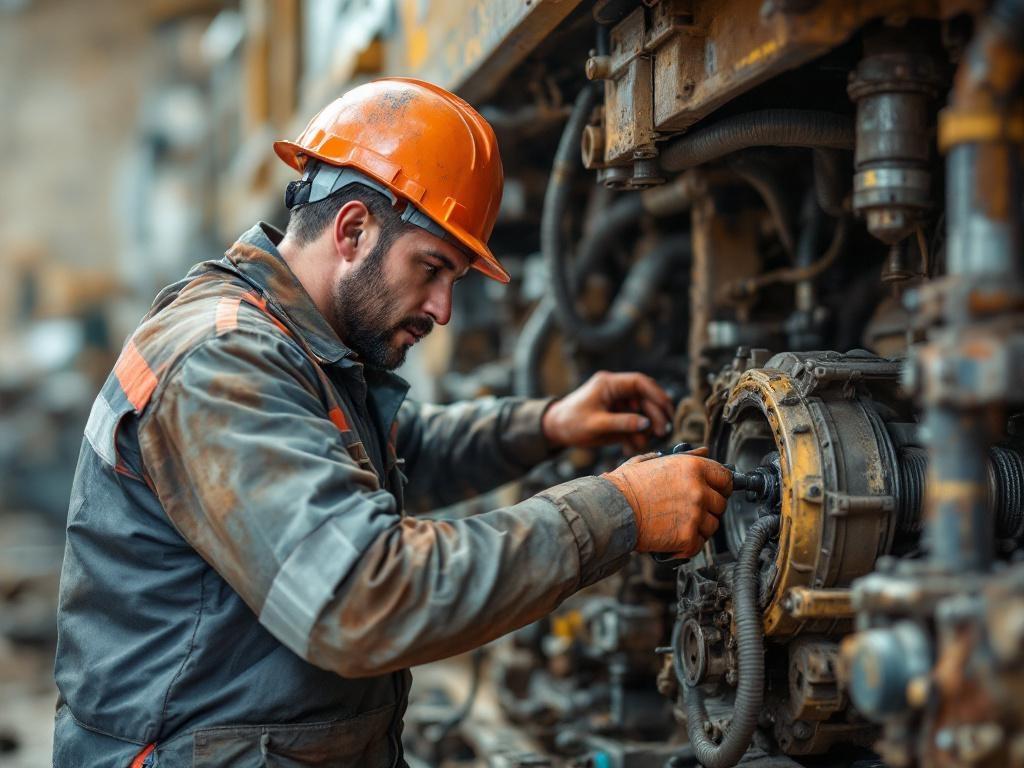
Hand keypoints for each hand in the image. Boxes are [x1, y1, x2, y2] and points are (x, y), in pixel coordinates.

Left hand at [541, 371, 673, 451]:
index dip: (657, 394)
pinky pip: (634, 425)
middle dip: (655, 415)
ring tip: (640, 444)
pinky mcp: (617, 417)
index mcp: (609, 384)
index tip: (668, 409)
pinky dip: (636, 436)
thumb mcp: (596, 424)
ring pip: (642, 413)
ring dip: (646, 429)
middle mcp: (616, 391)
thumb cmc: (571, 423)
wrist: (555, 430)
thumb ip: (622, 423)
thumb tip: (647, 423)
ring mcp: (618, 404)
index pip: (639, 382)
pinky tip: (631, 448)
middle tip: (663, 432)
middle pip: (645, 399)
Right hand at [602, 450, 732, 558]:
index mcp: (693, 467)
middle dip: (708, 508)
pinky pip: (699, 544)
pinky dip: (687, 545)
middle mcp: (698, 489)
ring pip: (712, 526)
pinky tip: (672, 538)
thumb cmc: (626, 486)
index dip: (721, 486)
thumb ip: (683, 457)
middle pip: (720, 504)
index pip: (726, 478)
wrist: (610, 510)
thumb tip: (703, 451)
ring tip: (676, 524)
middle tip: (688, 510)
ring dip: (698, 527)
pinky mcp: (687, 538)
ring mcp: (695, 515)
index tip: (716, 492)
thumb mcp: (652, 461)